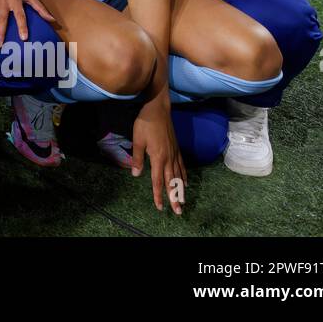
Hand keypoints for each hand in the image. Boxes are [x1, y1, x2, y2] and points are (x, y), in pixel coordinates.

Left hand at [131, 98, 186, 214]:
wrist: (158, 110)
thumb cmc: (145, 124)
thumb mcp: (138, 140)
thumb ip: (137, 158)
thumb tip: (136, 175)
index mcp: (158, 158)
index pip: (158, 181)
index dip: (158, 195)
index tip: (160, 207)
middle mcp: (169, 158)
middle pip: (171, 182)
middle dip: (174, 197)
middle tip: (178, 211)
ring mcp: (174, 153)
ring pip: (178, 176)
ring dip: (181, 190)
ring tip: (183, 201)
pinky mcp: (177, 149)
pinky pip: (182, 166)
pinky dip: (184, 176)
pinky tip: (186, 182)